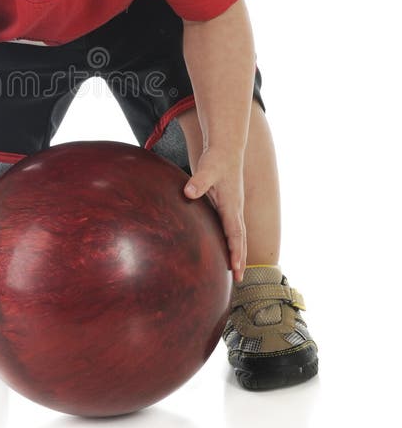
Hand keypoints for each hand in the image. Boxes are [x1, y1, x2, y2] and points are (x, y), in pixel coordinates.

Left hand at [183, 148, 246, 282]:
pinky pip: (231, 228)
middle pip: (240, 238)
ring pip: (237, 234)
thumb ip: (198, 181)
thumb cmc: (216, 158)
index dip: (236, 251)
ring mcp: (233, 207)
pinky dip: (231, 241)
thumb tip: (188, 192)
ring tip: (235, 270)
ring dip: (237, 252)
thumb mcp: (206, 169)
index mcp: (232, 204)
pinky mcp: (227, 204)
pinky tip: (225, 249)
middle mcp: (235, 208)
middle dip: (240, 258)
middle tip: (240, 280)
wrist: (226, 147)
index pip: (235, 233)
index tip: (236, 268)